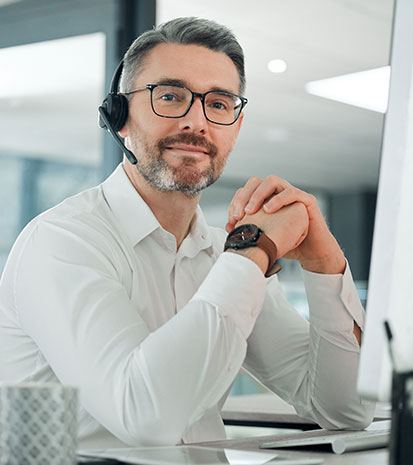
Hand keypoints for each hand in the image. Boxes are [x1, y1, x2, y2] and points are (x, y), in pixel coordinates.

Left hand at [227, 176, 345, 273]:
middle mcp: (277, 192)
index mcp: (266, 198)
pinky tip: (268, 210)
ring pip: (272, 181)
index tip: (231, 220)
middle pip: (256, 182)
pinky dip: (278, 199)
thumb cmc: (287, 242)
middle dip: (244, 196)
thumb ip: (248, 229)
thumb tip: (229, 227)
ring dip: (258, 194)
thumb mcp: (263, 236)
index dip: (236, 202)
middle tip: (238, 214)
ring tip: (250, 211)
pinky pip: (291, 192)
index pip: (246, 191)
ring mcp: (292, 193)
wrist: (310, 251)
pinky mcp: (306, 199)